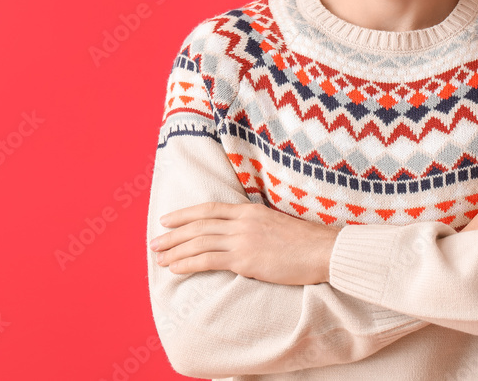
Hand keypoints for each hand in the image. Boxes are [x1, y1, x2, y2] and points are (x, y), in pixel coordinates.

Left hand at [150, 202, 339, 285]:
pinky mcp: (245, 260)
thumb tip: (240, 234)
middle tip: (154, 243)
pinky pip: (208, 260)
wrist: (323, 251)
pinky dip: (188, 263)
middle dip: (172, 234)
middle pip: (198, 225)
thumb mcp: (276, 224)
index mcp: (250, 211)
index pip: (209, 209)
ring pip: (198, 242)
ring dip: (175, 250)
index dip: (184, 214)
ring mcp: (243, 240)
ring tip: (160, 259)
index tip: (166, 221)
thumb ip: (255, 225)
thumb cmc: (304, 242)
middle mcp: (242, 222)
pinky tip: (175, 269)